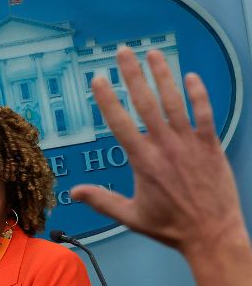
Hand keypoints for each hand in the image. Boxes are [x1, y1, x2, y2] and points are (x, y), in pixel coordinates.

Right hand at [70, 47, 251, 285]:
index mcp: (142, 162)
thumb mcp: (130, 216)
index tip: (98, 79)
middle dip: (132, 75)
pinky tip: (190, 76)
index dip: (107, 98)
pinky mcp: (210, 145)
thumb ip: (102, 200)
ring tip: (153, 54)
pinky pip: (204, 113)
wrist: (210, 233)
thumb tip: (73, 193)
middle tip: (123, 52)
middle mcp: (164, 147)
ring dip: (163, 75)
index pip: (120, 122)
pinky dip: (198, 94)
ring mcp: (189, 144)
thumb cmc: (170, 226)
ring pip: (174, 101)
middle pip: (145, 103)